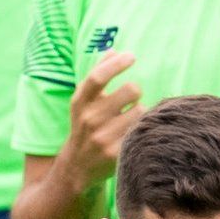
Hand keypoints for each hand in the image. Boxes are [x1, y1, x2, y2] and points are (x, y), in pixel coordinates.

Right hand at [57, 50, 143, 189]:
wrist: (76, 167)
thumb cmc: (84, 126)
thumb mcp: (84, 101)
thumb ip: (98, 74)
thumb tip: (114, 50)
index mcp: (80, 102)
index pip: (97, 77)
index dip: (116, 64)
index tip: (131, 56)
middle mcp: (89, 119)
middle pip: (131, 90)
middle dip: (136, 90)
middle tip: (132, 96)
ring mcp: (103, 138)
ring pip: (140, 111)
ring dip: (141, 111)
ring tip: (131, 117)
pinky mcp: (116, 154)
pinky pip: (141, 130)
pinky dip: (142, 127)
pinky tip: (135, 130)